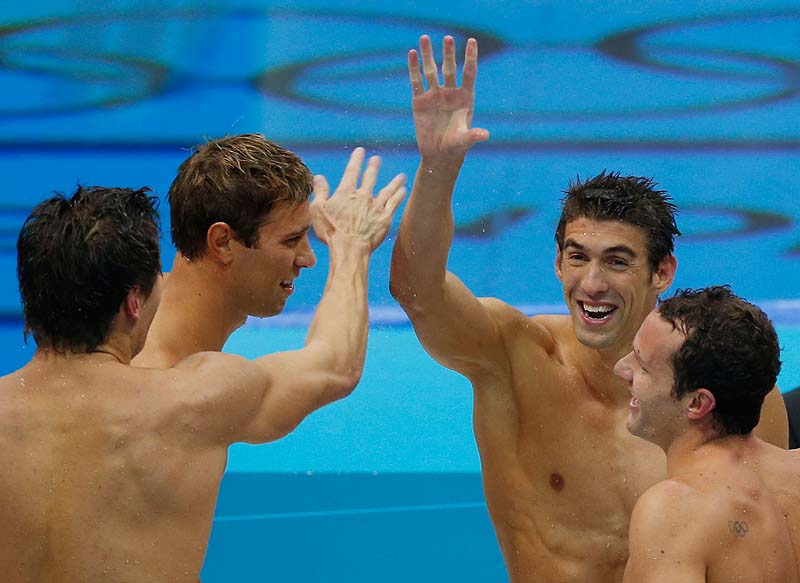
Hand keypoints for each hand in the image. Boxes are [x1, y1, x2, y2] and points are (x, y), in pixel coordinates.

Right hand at [311, 148, 405, 250]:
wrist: (350, 248)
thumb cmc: (331, 232)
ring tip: (401, 176)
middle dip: (373, 167)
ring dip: (394, 182)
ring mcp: (376, 207)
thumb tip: (318, 177)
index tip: (361, 151)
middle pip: (370, 177)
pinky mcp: (385, 218)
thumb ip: (320, 192)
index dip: (356, 160)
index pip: (352, 171)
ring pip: (387, 190)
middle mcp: (363, 196)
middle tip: (377, 159)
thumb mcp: (318, 211)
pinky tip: (403, 190)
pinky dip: (399, 195)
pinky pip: (394, 203)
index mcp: (346, 193)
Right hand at [409, 35, 489, 159]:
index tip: (472, 41)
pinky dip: (414, 68)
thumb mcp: (464, 141)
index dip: (470, 57)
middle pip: (449, 68)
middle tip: (448, 38)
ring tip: (424, 37)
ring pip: (431, 70)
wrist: (438, 155)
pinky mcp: (420, 101)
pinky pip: (416, 81)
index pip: (469, 72)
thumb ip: (473, 135)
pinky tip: (412, 54)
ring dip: (427, 55)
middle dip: (449, 53)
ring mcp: (434, 95)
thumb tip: (485, 135)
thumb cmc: (456, 148)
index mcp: (465, 97)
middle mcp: (450, 93)